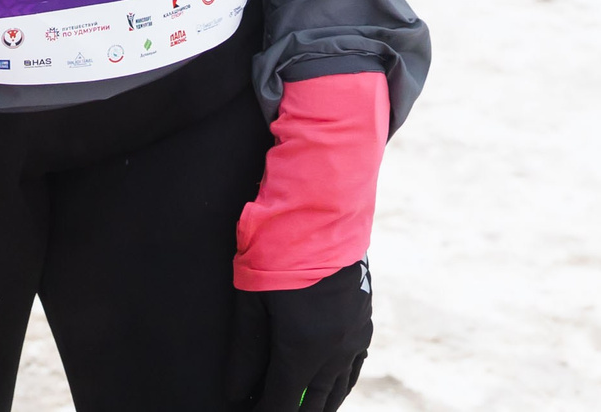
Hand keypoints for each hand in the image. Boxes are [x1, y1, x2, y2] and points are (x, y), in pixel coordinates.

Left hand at [228, 260, 373, 411]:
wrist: (321, 208)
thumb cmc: (279, 249)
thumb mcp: (251, 300)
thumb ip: (246, 350)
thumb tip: (237, 391)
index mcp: (304, 348)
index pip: (283, 403)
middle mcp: (335, 350)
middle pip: (315, 402)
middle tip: (272, 409)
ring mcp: (354, 335)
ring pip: (338, 387)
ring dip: (321, 404)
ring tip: (305, 410)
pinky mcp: (363, 319)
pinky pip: (355, 365)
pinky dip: (341, 381)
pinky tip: (333, 385)